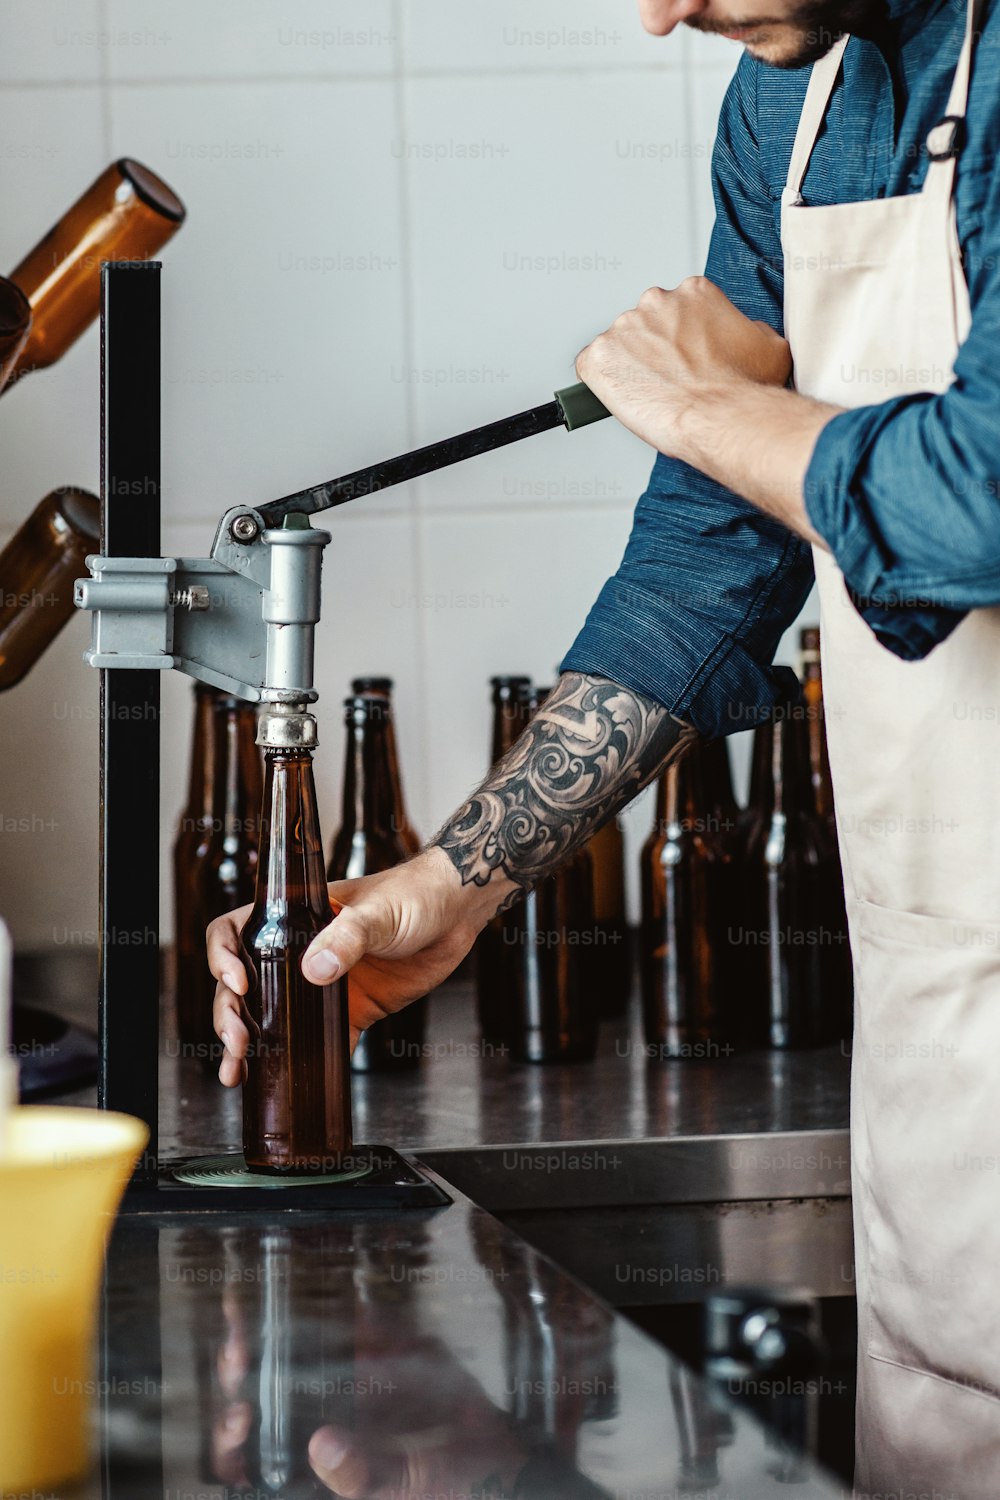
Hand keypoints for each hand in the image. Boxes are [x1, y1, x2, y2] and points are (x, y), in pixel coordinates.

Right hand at [206, 848, 491, 1085]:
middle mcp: (301, 951)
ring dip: (253, 1044)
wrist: (458, 913)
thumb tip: (314, 970)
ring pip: (273, 1017)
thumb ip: (347, 937)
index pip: (236, 931)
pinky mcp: (352, 1009)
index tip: (237, 985)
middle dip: (230, 1015)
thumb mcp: (377, 912)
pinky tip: (289, 1083)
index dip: (223, 958)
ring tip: (237, 1071)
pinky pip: (321, 1041)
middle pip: (244, 984)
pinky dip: (305, 1063)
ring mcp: (324, 984)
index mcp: (296, 917)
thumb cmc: (415, 894)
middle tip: (237, 1042)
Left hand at [576, 277, 790, 459]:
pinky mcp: (599, 358)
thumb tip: (743, 332)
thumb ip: (749, 328)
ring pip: (620, 347)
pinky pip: (592, 368)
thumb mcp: (770, 345)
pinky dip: (603, 384)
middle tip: (670, 379)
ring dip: (630, 367)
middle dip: (654, 350)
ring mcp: (623, 328)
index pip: (678, 309)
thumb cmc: (744, 389)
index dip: (682, 339)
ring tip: (652, 394)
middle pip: (646, 324)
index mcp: (693, 291)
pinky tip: (624, 398)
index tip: (688, 359)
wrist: (720, 417)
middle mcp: (655, 301)